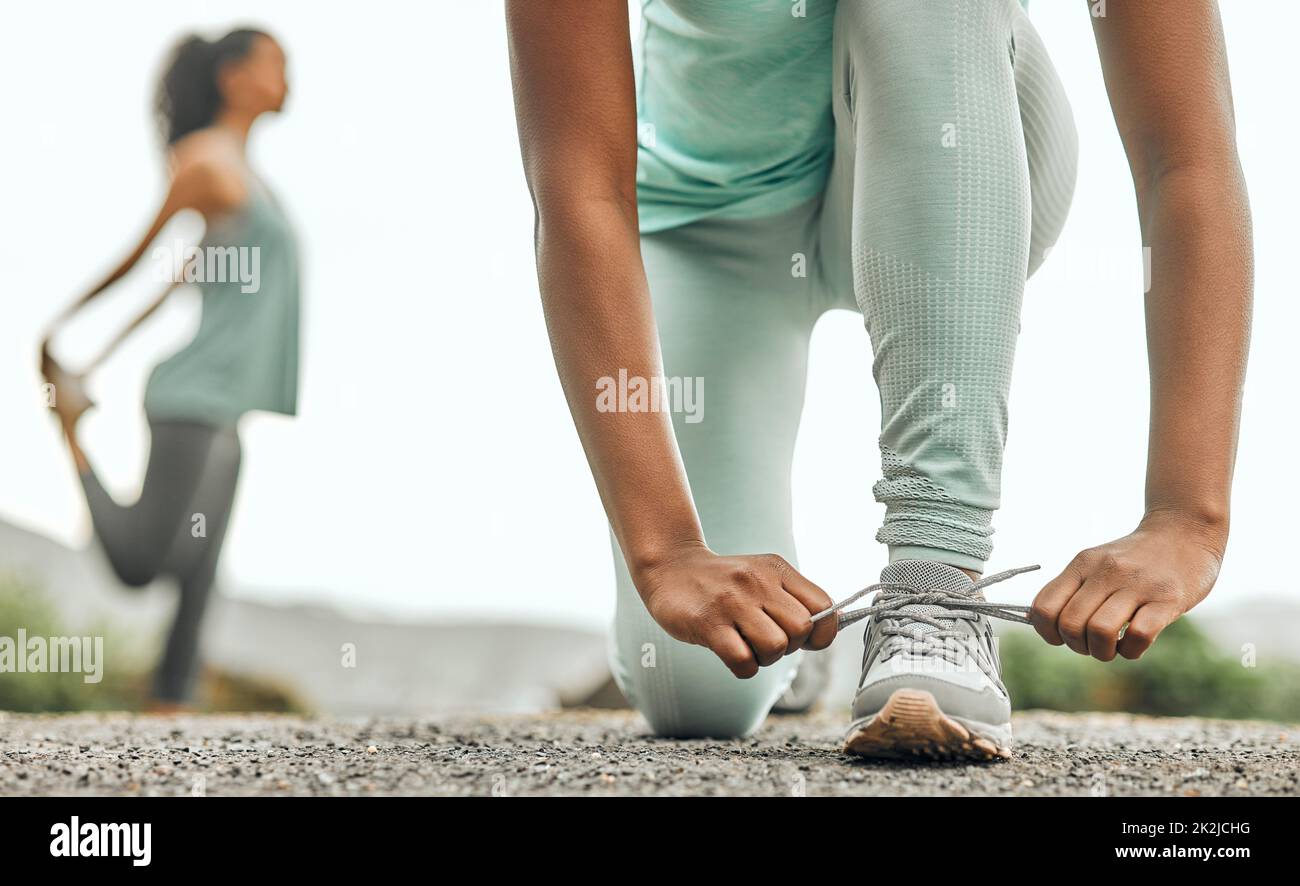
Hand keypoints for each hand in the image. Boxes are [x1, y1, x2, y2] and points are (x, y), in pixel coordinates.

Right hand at [634, 543, 837, 678]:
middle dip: (790, 646)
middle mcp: (758, 582)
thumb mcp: (762, 575)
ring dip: (766, 658)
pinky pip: (744, 661)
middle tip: (767, 640)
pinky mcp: (708, 623)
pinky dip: (744, 667)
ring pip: (776, 646)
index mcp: (776, 570)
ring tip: (748, 646)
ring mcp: (732, 602)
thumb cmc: (722, 582)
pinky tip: (732, 654)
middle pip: (801, 629)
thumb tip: (829, 626)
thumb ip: (793, 597)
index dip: (821, 631)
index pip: (824, 605)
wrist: (670, 568)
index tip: (804, 639)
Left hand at [1030, 510, 1225, 660]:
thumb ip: (1071, 588)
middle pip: (1070, 624)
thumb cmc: (1135, 559)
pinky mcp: (1168, 599)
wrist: (1185, 532)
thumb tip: (1041, 622)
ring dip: (1102, 652)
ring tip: (1112, 647)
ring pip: (1100, 631)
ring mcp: (1138, 584)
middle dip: (1077, 646)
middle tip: (1093, 643)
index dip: (1047, 633)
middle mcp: (1106, 571)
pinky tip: (1135, 645)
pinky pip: (1138, 635)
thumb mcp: (1096, 562)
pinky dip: (1131, 651)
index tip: (1063, 637)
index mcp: (1083, 564)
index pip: (1043, 607)